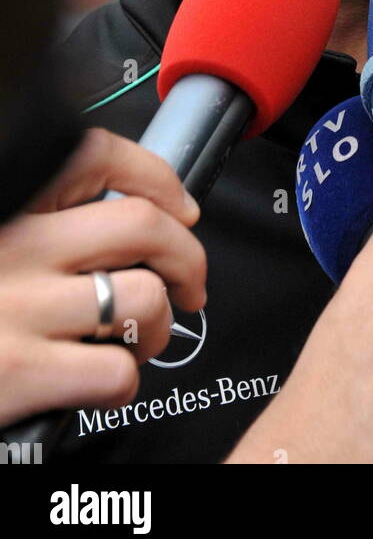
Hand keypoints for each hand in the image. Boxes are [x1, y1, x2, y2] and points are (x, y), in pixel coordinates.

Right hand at [0, 127, 206, 425]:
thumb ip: (37, 222)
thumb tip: (122, 212)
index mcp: (8, 208)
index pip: (97, 155)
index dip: (157, 176)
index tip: (180, 207)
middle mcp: (15, 248)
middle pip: (142, 225)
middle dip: (187, 257)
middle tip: (189, 284)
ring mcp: (20, 309)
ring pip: (142, 298)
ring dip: (159, 326)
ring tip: (141, 339)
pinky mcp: (21, 373)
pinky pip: (117, 371)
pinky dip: (125, 382)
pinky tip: (101, 383)